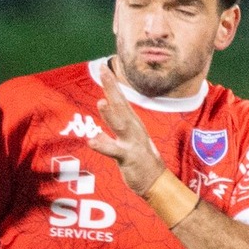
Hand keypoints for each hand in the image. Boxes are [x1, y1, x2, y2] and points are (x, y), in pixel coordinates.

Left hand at [89, 66, 166, 195]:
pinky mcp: (129, 158)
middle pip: (121, 105)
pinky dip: (103, 146)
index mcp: (131, 123)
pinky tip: (92, 141)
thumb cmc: (139, 159)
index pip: (120, 99)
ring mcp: (132, 142)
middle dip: (112, 88)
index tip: (104, 67)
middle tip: (104, 71)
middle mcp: (133, 129)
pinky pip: (114, 151)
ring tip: (101, 103)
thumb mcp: (126, 139)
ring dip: (110, 115)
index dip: (112, 84)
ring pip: (120, 125)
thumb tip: (99, 114)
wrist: (155, 181)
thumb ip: (111, 127)